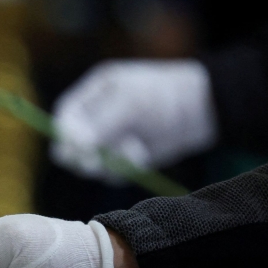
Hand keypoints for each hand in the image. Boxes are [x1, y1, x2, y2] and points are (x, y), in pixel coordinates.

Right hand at [50, 59, 216, 180]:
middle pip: (72, 145)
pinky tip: (142, 153)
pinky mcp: (124, 157)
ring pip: (92, 163)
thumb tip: (74, 144)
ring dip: (110, 162)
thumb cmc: (164, 95)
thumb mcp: (132, 103)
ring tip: (135, 149)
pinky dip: (125, 169)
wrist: (201, 110)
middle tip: (96, 163)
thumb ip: (102, 123)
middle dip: (84, 156)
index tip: (74, 150)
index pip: (66, 117)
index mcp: (93, 94)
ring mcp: (110, 139)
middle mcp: (96, 118)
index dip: (66, 135)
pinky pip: (112, 173)